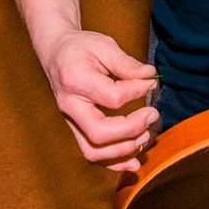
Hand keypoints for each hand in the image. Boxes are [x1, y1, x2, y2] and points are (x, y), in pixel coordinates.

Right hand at [39, 28, 158, 172]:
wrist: (56, 52)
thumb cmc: (81, 48)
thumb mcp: (104, 46)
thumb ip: (126, 63)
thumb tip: (150, 76)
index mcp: (76, 81)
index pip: (112, 97)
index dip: (136, 92)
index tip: (151, 82)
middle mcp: (70, 106)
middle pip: (99, 133)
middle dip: (131, 129)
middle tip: (152, 114)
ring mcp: (70, 121)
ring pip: (93, 151)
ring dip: (123, 150)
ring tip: (146, 136)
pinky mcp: (75, 128)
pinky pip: (91, 153)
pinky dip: (112, 162)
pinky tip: (133, 162)